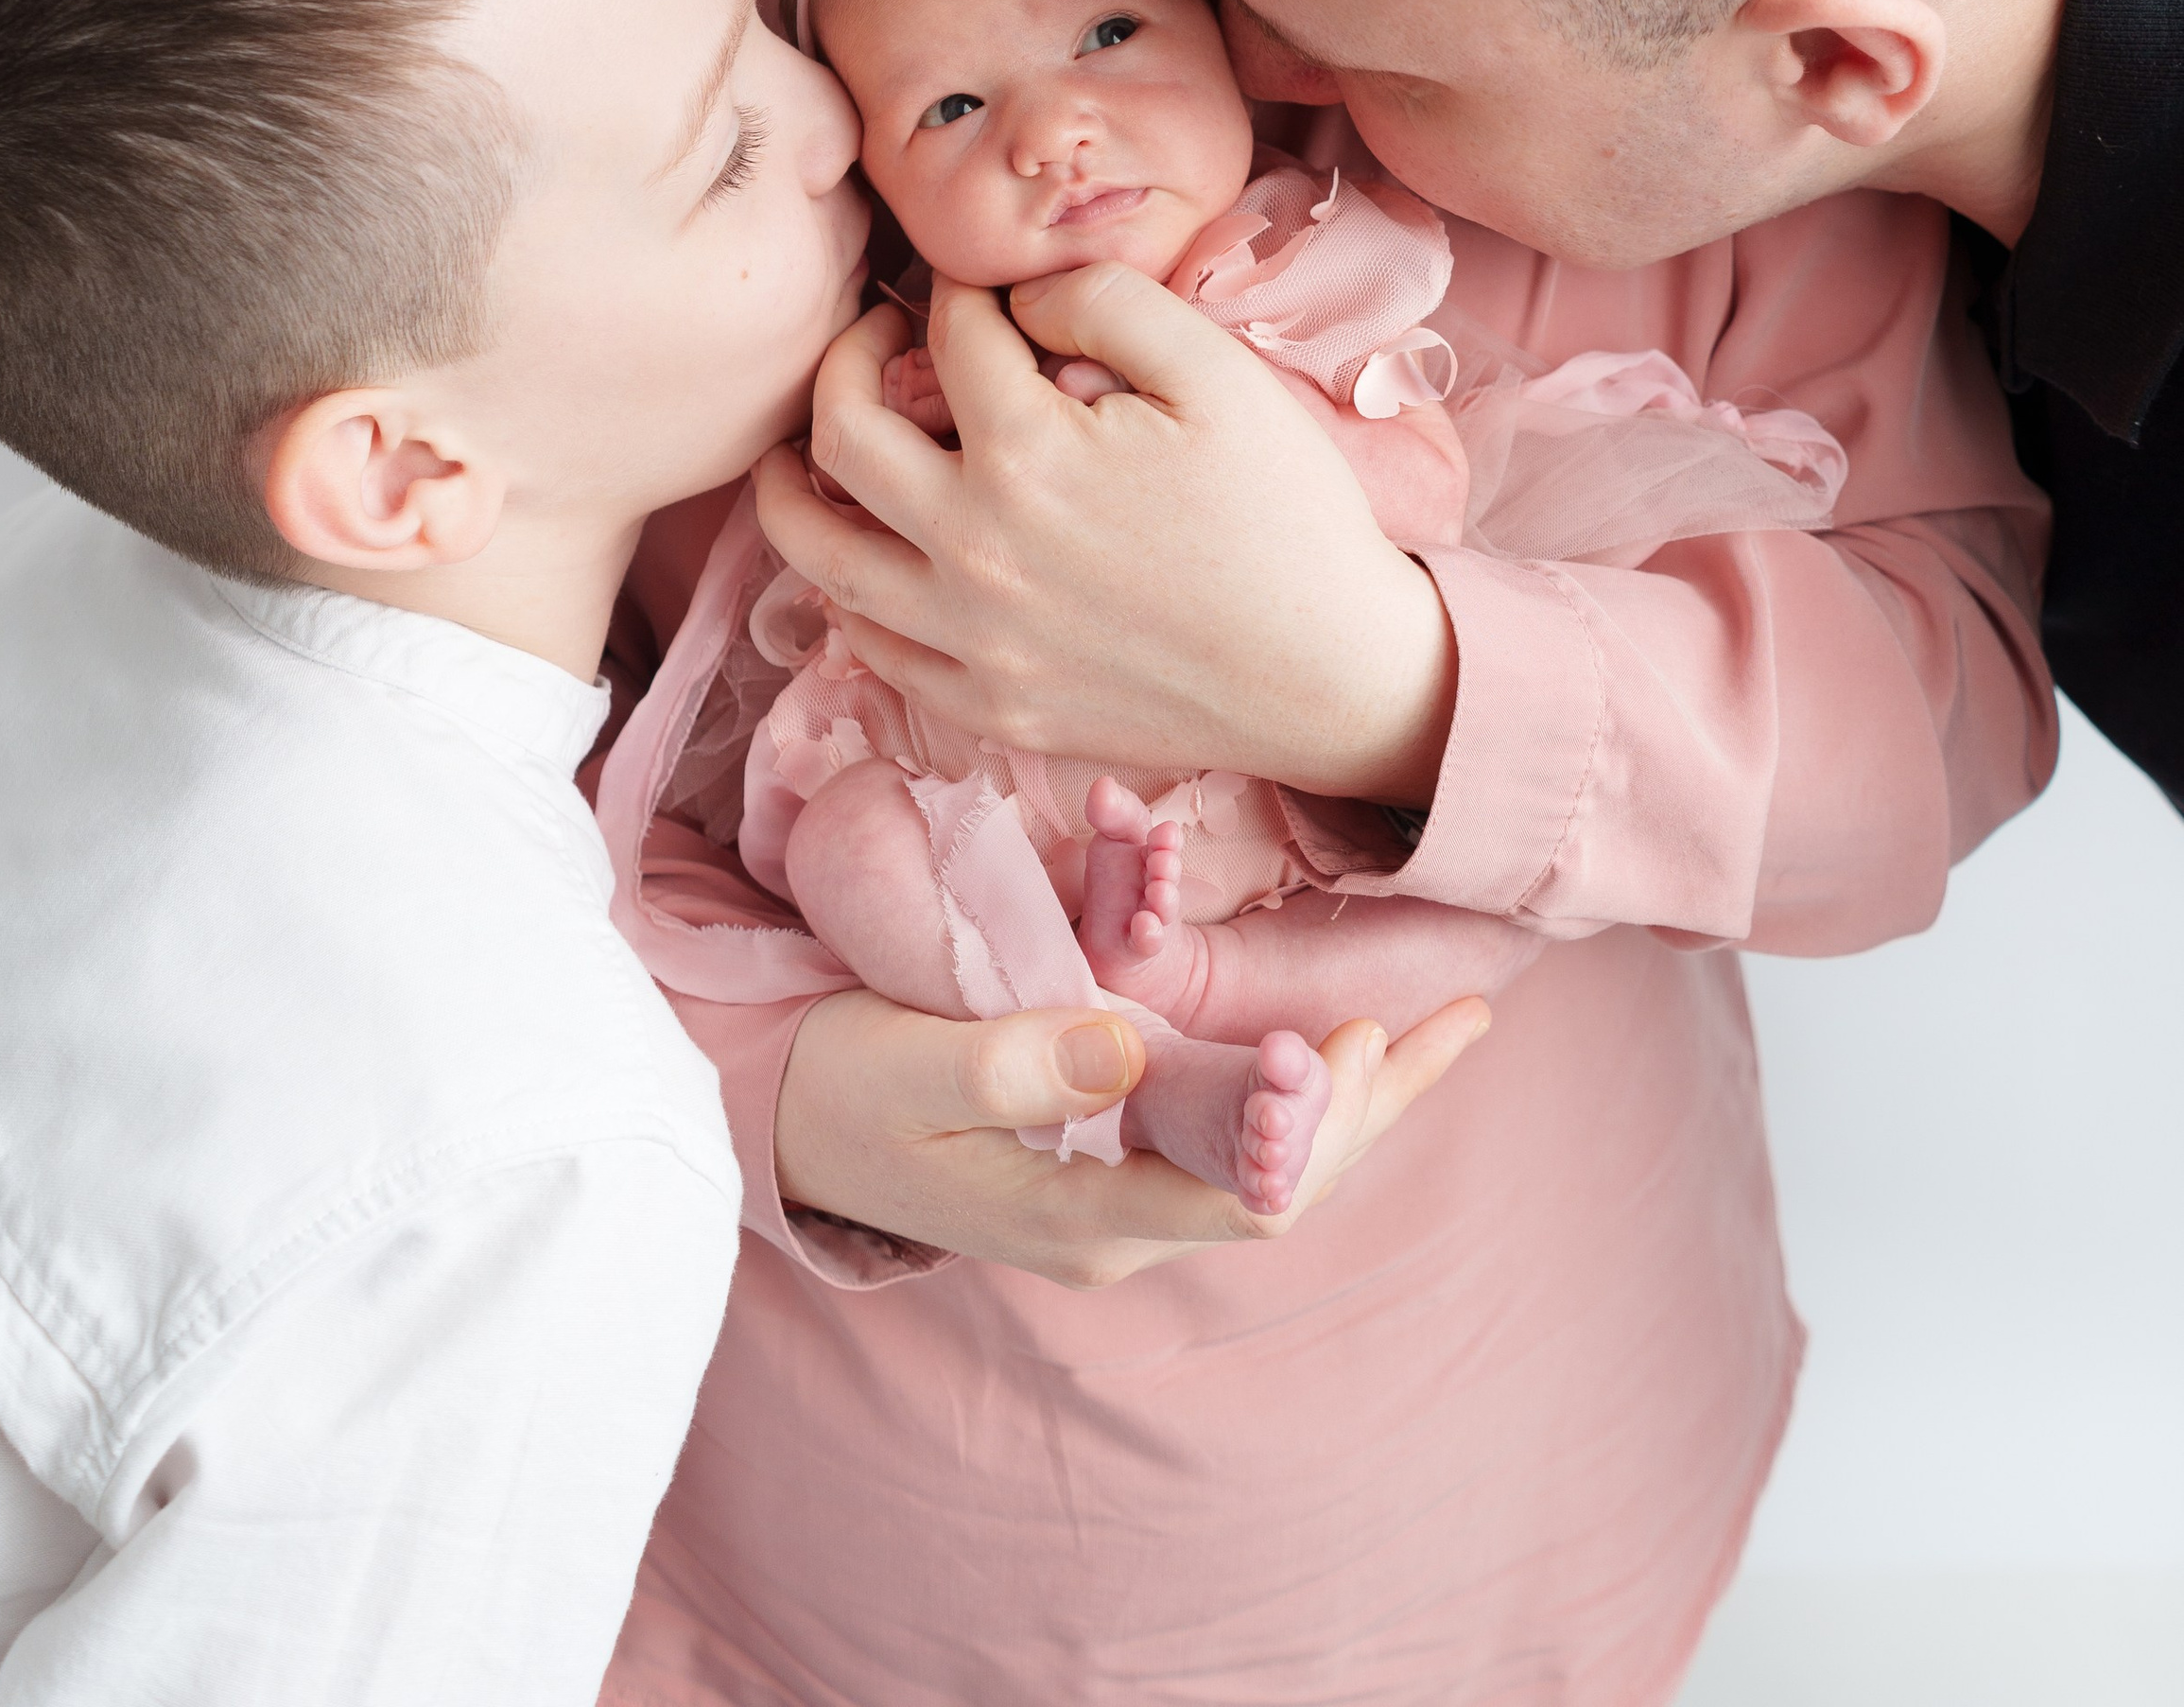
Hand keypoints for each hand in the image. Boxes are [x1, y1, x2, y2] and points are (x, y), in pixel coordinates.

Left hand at [755, 274, 1458, 804]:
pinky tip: (868, 556)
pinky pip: (872, 649)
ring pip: (820, 555)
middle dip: (844, 363)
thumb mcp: (1217, 371)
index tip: (975, 288)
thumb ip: (1104, 301)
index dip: (958, 292)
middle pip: (841, 435)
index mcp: (1027, 455)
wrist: (1337, 676)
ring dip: (792, 489)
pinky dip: (846, 596)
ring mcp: (973, 643)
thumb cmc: (1289, 516)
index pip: (948, 338)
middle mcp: (973, 551)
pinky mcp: (990, 709)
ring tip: (801, 452)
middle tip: (876, 341)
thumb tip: (1016, 297)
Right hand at [773, 986, 1489, 1284]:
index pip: (1238, 1191)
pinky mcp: (1117, 1152)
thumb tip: (1127, 1049)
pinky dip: (1309, 1085)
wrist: (782, 1121)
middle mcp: (1123, 1222)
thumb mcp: (905, 1064)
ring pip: (1279, 1161)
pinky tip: (1356, 1046)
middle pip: (1288, 1182)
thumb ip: (1009, 1062)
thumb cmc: (838, 1086)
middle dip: (1376, 1105)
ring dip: (1366, 1097)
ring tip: (1454, 1028)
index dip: (1306, 1121)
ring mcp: (1124, 1192)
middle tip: (1458, 1019)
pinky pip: (1242, 1134)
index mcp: (1082, 1219)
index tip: (1350, 1038)